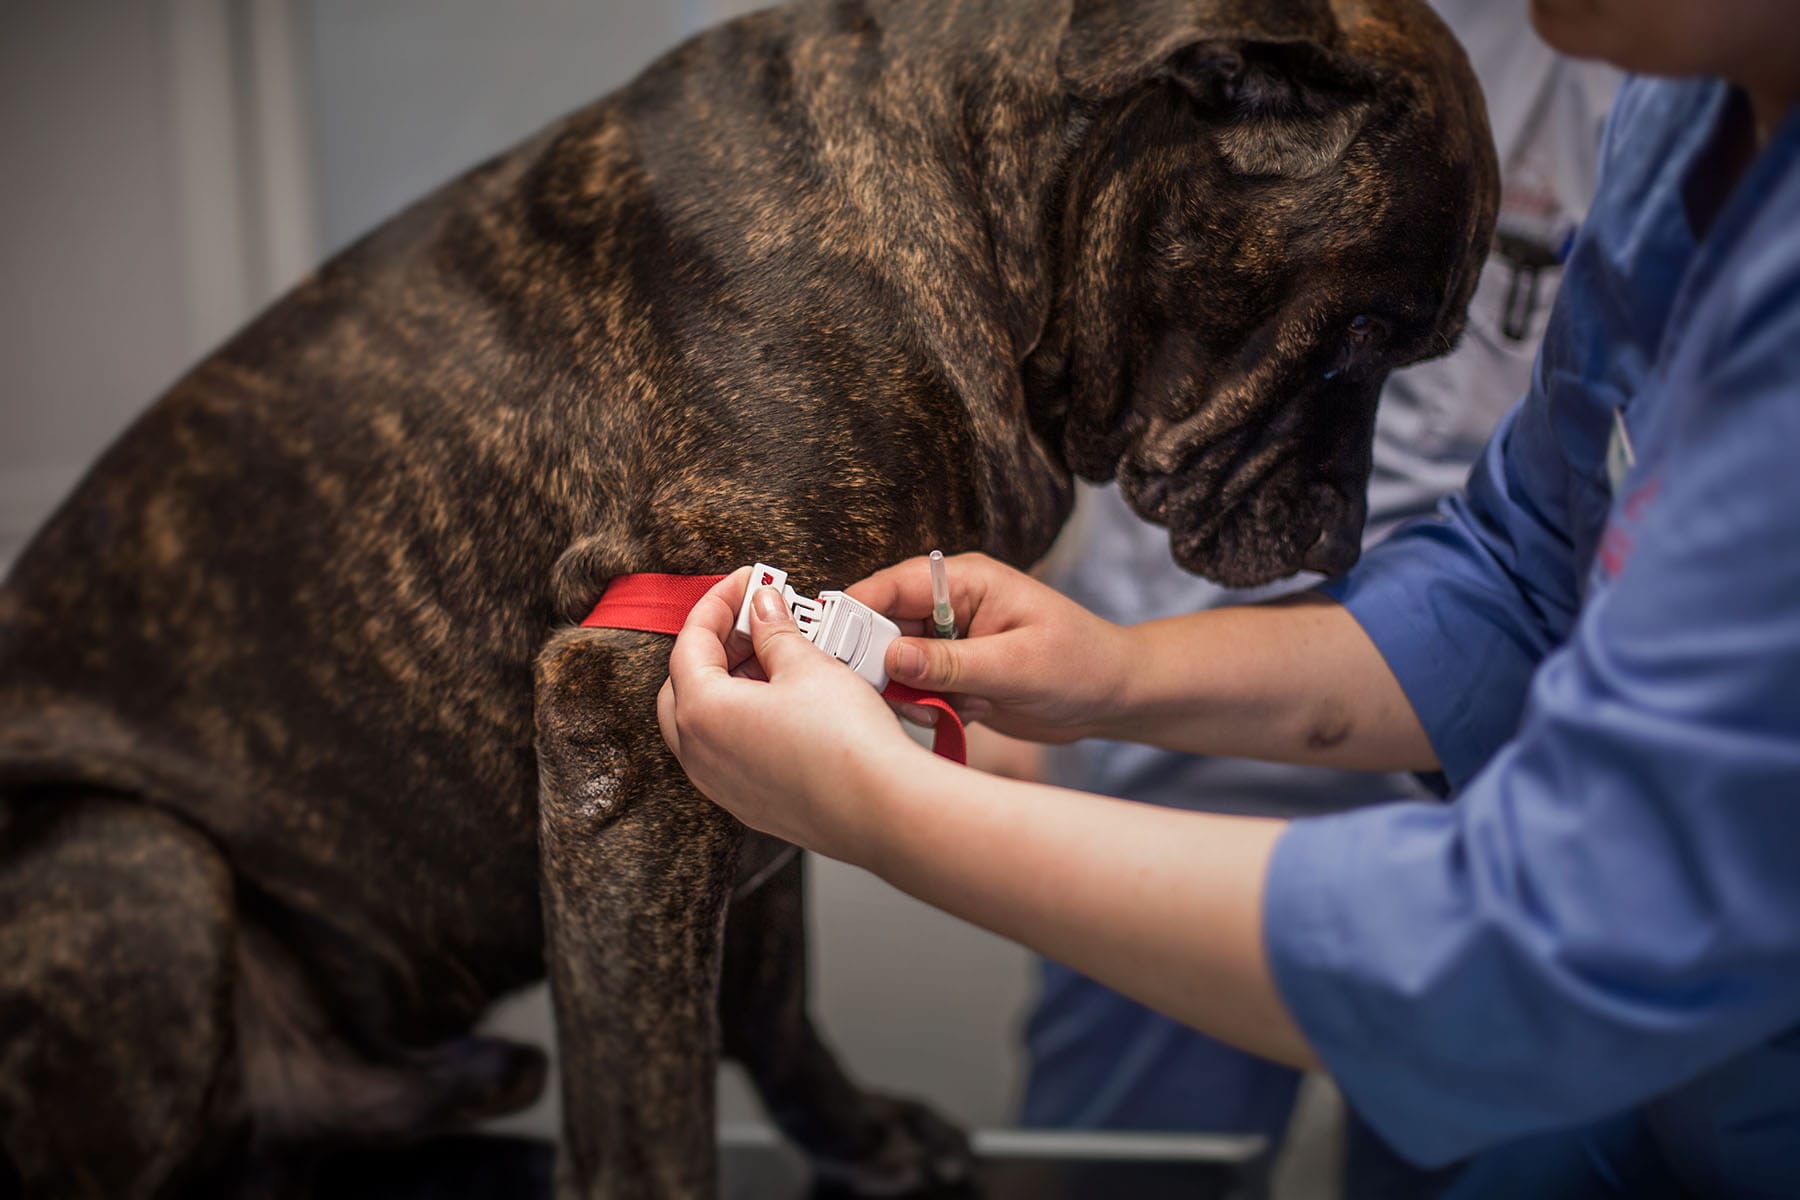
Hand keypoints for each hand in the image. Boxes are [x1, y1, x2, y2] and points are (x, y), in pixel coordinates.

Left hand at [657, 567, 926, 863]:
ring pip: (703, 721)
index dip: (717, 603)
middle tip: (753, 618)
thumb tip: (762, 609)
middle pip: (685, 683)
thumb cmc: (846, 743)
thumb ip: (774, 631)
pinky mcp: (749, 804)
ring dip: (729, 682)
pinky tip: (781, 700)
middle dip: (716, 644)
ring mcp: (721, 785)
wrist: (883, 808)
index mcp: (702, 711)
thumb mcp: (808, 666)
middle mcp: (700, 754)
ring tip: (775, 655)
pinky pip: (728, 750)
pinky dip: (741, 718)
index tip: (745, 582)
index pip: (690, 642)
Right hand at [846, 553, 1134, 742]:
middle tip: (896, 695)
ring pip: (895, 666)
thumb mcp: (1016, 665)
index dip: (856, 614)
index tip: (832, 649)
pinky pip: (917, 692)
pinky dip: (928, 709)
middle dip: (882, 665)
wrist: (1114, 698)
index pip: (891, 586)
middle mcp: (949, 607)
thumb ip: (951, 663)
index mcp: (964, 581)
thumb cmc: (1081, 664)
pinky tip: (965, 715)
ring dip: (909, 694)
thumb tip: (889, 659)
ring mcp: (950, 643)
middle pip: (883, 628)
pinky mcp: (954, 676)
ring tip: (944, 709)